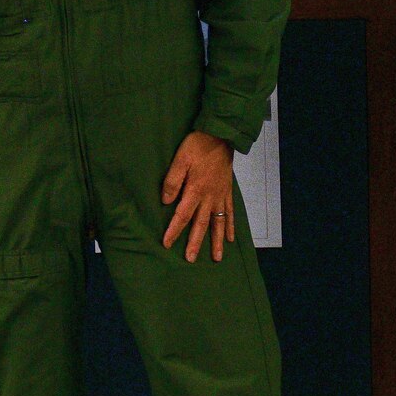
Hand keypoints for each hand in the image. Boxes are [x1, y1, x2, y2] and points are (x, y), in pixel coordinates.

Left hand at [161, 131, 235, 263]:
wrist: (221, 135)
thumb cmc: (198, 145)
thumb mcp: (180, 159)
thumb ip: (172, 181)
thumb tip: (166, 201)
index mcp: (196, 190)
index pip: (182, 215)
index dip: (174, 230)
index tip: (166, 244)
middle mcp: (209, 197)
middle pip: (201, 224)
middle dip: (195, 243)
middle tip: (190, 259)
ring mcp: (220, 196)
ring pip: (218, 223)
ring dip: (216, 241)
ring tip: (216, 258)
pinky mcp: (227, 191)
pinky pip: (230, 213)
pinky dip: (230, 226)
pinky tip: (229, 238)